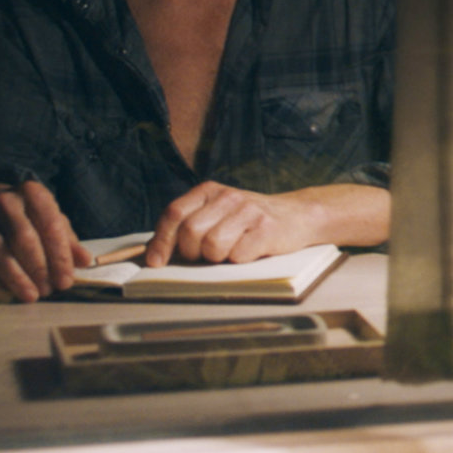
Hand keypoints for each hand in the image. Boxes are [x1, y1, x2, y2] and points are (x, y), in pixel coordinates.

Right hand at [0, 180, 91, 302]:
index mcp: (33, 194)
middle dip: (39, 268)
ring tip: (32, 295)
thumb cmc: (26, 212)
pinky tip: (7, 293)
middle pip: (25, 239)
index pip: (51, 226)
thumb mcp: (51, 218)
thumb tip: (85, 262)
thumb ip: (68, 240)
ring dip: (17, 277)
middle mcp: (6, 202)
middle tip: (49, 289)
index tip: (66, 280)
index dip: (60, 256)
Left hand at [146, 181, 320, 265]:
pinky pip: (238, 255)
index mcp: (209, 190)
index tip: (156, 262)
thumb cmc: (249, 221)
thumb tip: (155, 254)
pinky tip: (250, 251)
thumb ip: (188, 225)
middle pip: (190, 233)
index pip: (174, 214)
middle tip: (206, 255)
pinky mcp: (267, 228)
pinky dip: (240, 260)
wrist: (297, 215)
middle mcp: (228, 196)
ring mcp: (249, 211)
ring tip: (231, 251)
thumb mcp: (217, 213)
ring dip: (218, 258)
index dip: (161, 241)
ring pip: (212, 246)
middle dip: (193, 253)